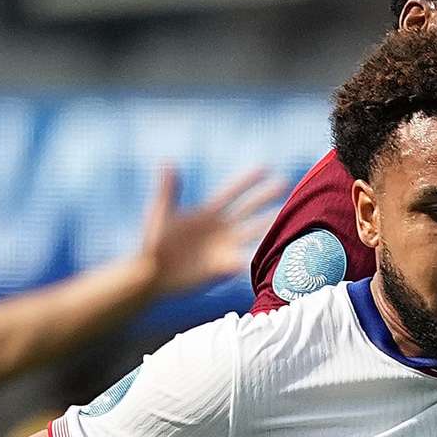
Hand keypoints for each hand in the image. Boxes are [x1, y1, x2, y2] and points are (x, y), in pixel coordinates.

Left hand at [129, 164, 283, 298]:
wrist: (152, 274)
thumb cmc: (154, 242)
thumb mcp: (161, 213)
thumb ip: (168, 191)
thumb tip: (168, 163)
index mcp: (208, 213)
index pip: (232, 193)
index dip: (247, 181)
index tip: (264, 167)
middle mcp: (221, 229)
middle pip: (248, 210)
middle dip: (265, 197)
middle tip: (285, 183)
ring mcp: (223, 248)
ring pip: (251, 234)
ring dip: (266, 225)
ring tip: (284, 217)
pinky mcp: (221, 269)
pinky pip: (238, 263)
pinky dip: (242, 260)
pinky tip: (245, 259)